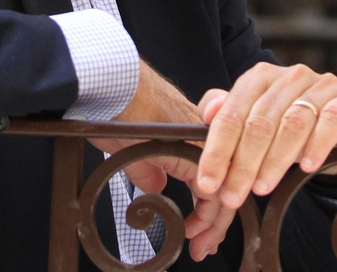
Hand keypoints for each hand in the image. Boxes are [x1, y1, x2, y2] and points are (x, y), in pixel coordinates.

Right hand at [90, 61, 234, 261]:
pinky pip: (212, 191)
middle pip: (226, 184)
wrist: (111, 91)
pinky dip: (206, 216)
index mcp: (191, 134)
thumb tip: (156, 187)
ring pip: (224, 190)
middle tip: (204, 245)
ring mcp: (203, 144)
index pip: (216, 174)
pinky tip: (192, 229)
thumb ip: (150, 169)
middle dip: (217, 222)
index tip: (201, 231)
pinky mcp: (196, 153)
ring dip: (213, 224)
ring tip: (199, 244)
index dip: (212, 207)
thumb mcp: (133, 148)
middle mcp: (202, 138)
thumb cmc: (115, 111)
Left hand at [194, 63, 336, 210]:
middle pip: (260, 121)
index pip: (232, 113)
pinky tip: (306, 166)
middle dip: (243, 163)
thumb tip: (208, 113)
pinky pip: (332, 120)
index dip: (217, 150)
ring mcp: (323, 85)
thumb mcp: (257, 121)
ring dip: (275, 159)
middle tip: (232, 195)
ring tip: (262, 188)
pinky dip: (317, 144)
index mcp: (261, 77)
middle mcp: (291, 76)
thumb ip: (229, 115)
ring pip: (293, 122)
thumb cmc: (291, 126)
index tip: (207, 183)